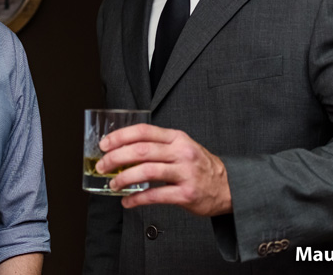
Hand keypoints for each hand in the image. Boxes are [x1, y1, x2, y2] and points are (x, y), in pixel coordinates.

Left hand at [96, 124, 231, 215]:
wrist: (229, 187)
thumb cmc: (200, 167)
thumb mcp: (182, 147)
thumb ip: (158, 146)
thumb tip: (123, 151)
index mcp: (177, 138)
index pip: (144, 131)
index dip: (120, 136)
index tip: (105, 144)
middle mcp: (181, 152)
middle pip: (141, 150)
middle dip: (116, 158)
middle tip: (103, 166)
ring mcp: (185, 173)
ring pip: (146, 171)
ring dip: (124, 178)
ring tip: (113, 184)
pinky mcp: (186, 194)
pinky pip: (155, 196)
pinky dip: (137, 199)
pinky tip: (127, 202)